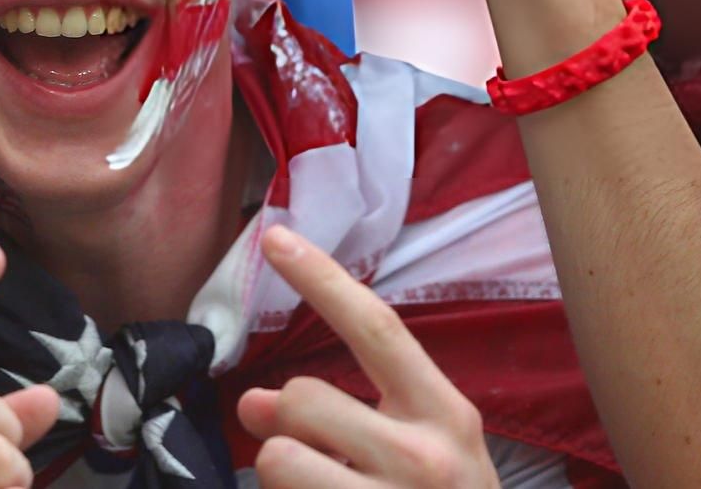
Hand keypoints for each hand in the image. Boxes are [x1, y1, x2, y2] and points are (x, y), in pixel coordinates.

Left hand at [239, 227, 497, 486]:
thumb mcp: (419, 453)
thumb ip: (346, 415)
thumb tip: (253, 403)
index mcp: (446, 418)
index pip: (379, 329)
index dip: (323, 279)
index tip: (274, 235)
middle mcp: (427, 461)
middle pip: (303, 397)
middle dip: (287, 419)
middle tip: (313, 452)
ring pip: (279, 461)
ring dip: (281, 475)